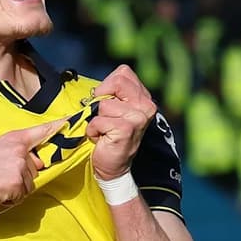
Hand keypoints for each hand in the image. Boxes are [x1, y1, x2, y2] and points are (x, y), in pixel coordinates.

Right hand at [0, 118, 64, 209]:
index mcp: (13, 138)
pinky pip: (23, 195)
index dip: (59, 126)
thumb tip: (34, 162)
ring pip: (30, 182)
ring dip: (17, 188)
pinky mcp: (17, 183)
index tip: (72, 121)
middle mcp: (19, 150)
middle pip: (36, 166)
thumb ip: (15, 151)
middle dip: (23, 175)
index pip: (41, 131)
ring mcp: (19, 166)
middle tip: (0, 176)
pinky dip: (12, 198)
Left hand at [87, 65, 156, 179]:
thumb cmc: (108, 135)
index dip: (106, 86)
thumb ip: (108, 94)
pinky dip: (93, 130)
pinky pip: (98, 121)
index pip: (122, 73)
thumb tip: (93, 90)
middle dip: (101, 100)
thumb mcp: (110, 108)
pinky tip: (103, 139)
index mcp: (143, 96)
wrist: (112, 166)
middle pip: (116, 82)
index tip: (106, 105)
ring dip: (96, 119)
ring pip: (104, 104)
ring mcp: (138, 117)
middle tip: (104, 118)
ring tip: (105, 131)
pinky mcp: (127, 129)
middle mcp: (146, 105)